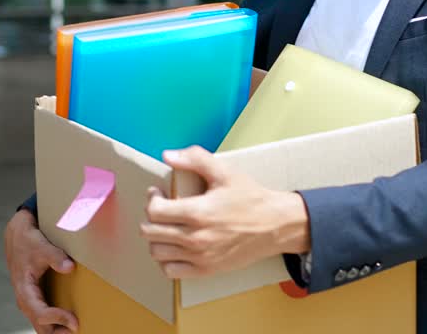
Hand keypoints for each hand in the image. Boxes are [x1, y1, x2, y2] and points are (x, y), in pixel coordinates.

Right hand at [4, 208, 78, 333]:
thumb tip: (70, 267)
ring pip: (40, 323)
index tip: (75, 321)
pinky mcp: (34, 297)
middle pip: (39, 325)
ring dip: (56, 329)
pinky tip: (68, 321)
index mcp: (24, 289)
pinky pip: (43, 315)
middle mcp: (25, 298)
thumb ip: (55, 256)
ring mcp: (29, 299)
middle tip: (78, 330)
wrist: (17, 235)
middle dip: (57, 331)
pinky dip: (54, 321)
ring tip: (75, 329)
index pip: (40, 313)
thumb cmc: (28, 241)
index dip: (57, 319)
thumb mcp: (41, 246)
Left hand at [140, 146, 309, 278]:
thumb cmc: (250, 197)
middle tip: (162, 207)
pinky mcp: (206, 270)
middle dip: (151, 217)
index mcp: (198, 212)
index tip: (158, 193)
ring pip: (157, 252)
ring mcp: (200, 257)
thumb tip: (167, 155)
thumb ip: (195, 159)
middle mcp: (195, 238)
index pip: (154, 211)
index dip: (151, 199)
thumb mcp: (225, 171)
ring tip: (167, 226)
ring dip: (156, 237)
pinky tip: (175, 246)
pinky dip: (166, 259)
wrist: (275, 225)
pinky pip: (171, 271)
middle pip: (150, 232)